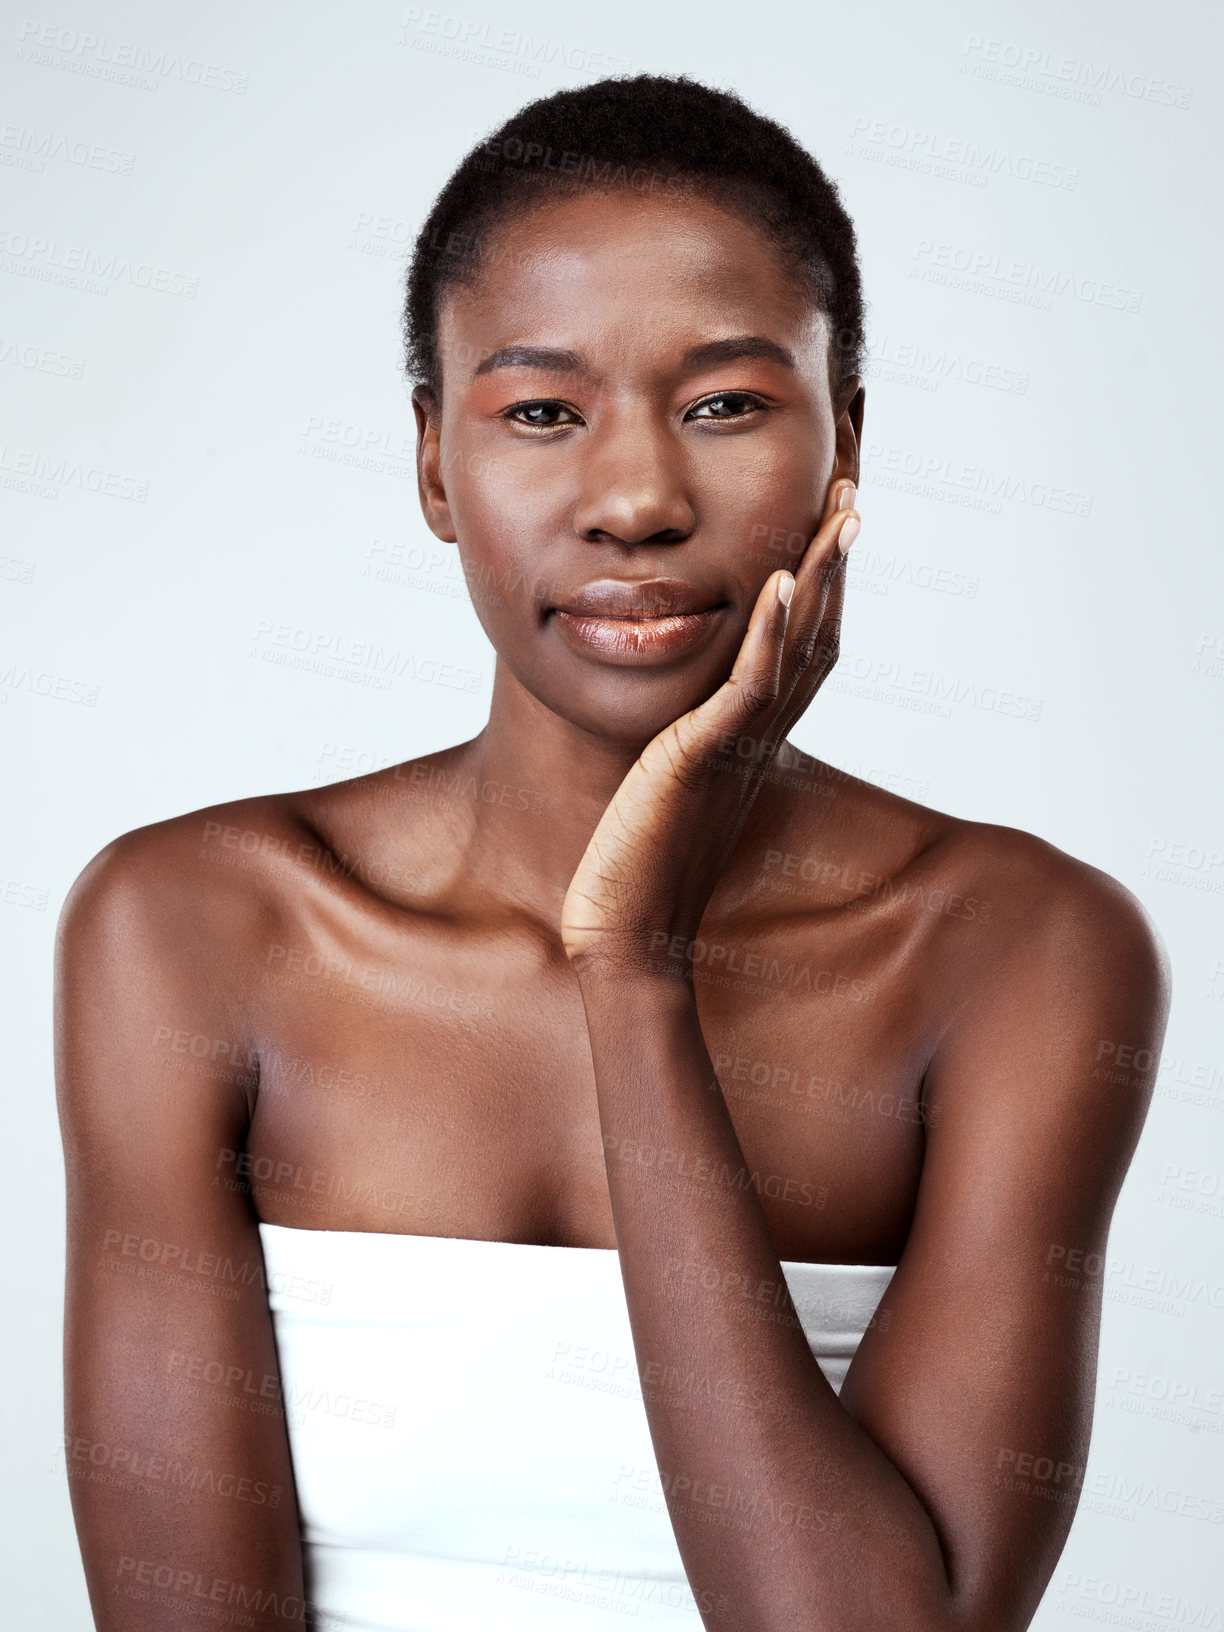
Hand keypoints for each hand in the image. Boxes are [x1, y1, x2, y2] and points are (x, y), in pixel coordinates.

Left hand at [560, 480, 860, 975]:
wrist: (626, 932)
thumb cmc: (640, 866)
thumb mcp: (670, 782)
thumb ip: (687, 742)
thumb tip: (682, 716)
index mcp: (751, 736)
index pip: (801, 646)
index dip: (822, 584)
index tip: (828, 523)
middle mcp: (759, 736)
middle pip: (818, 632)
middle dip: (836, 559)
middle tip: (852, 491)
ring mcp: (737, 745)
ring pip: (797, 646)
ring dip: (821, 574)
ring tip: (841, 510)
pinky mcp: (703, 758)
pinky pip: (748, 685)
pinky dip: (768, 630)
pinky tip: (779, 577)